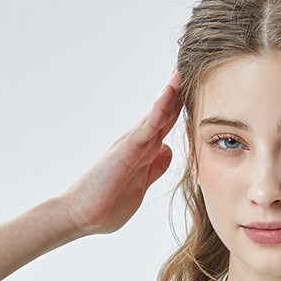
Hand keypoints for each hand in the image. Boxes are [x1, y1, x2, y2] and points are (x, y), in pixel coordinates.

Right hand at [58, 67, 183, 236]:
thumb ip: (154, 167)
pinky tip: (171, 91)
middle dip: (179, 90)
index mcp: (144, 151)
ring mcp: (131, 144)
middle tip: (192, 64)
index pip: (167, 122)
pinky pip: (148, 124)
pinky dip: (161, 107)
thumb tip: (167, 151)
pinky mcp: (126, 149)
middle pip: (164, 110)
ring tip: (185, 67)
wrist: (81, 217)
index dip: (182, 105)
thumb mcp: (140, 185)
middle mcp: (138, 142)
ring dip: (172, 90)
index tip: (198, 87)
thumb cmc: (106, 205)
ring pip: (157, 112)